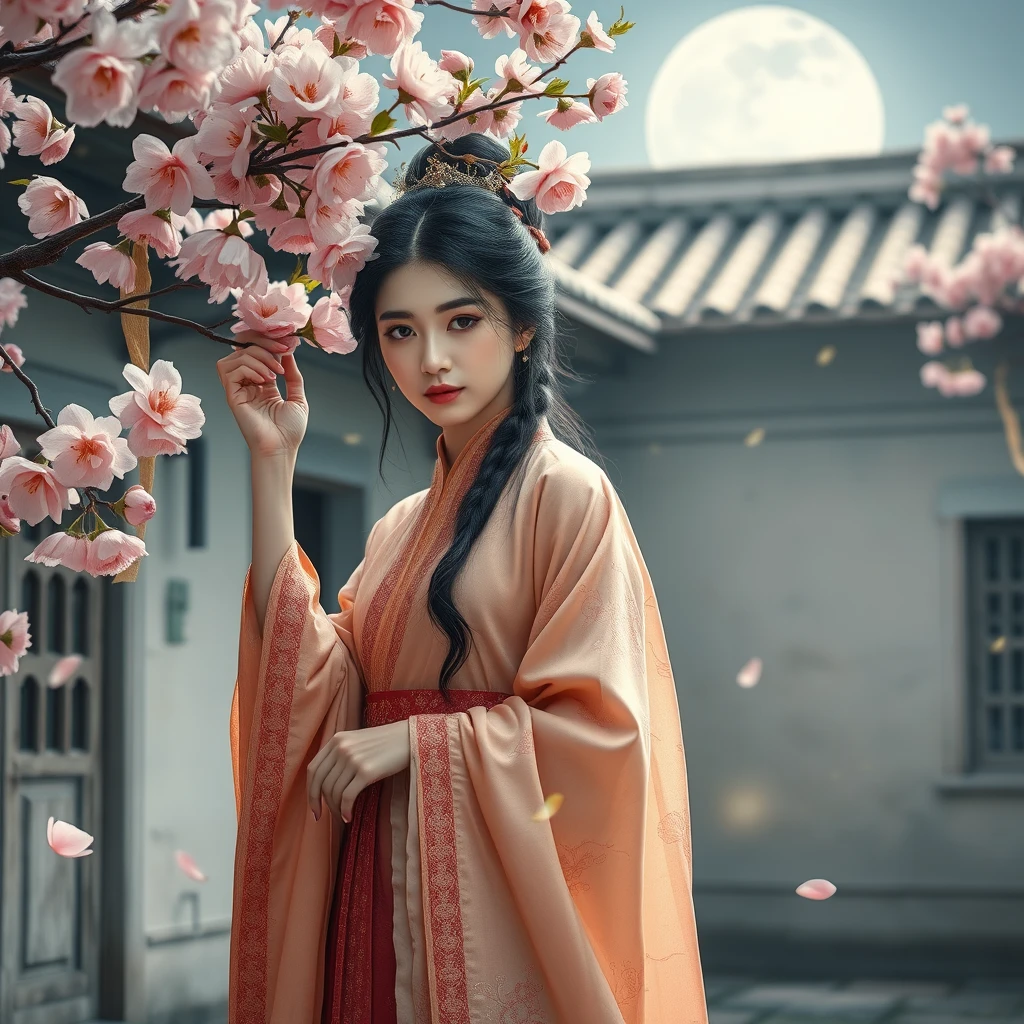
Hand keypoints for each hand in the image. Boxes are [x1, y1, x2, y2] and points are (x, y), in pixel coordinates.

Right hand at [216, 331, 307, 458]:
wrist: (282, 448)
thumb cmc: (290, 430)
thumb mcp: (298, 397)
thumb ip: (292, 375)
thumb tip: (287, 352)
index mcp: (262, 382)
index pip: (257, 351)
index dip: (269, 342)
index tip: (288, 344)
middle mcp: (248, 383)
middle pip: (244, 348)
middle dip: (264, 343)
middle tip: (282, 351)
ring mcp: (238, 389)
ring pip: (236, 356)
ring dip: (258, 357)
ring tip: (275, 374)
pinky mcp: (232, 396)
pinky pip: (230, 371)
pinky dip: (249, 369)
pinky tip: (265, 380)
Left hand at [307, 721, 411, 822]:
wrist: (410, 738)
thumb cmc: (386, 744)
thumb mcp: (358, 742)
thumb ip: (341, 755)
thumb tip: (326, 784)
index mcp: (337, 739)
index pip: (313, 769)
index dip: (310, 791)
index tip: (314, 807)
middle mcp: (342, 748)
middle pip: (321, 783)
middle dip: (319, 804)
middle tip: (323, 817)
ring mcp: (353, 759)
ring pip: (334, 792)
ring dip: (336, 809)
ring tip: (343, 815)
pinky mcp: (366, 771)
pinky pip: (347, 797)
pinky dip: (345, 810)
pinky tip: (349, 817)